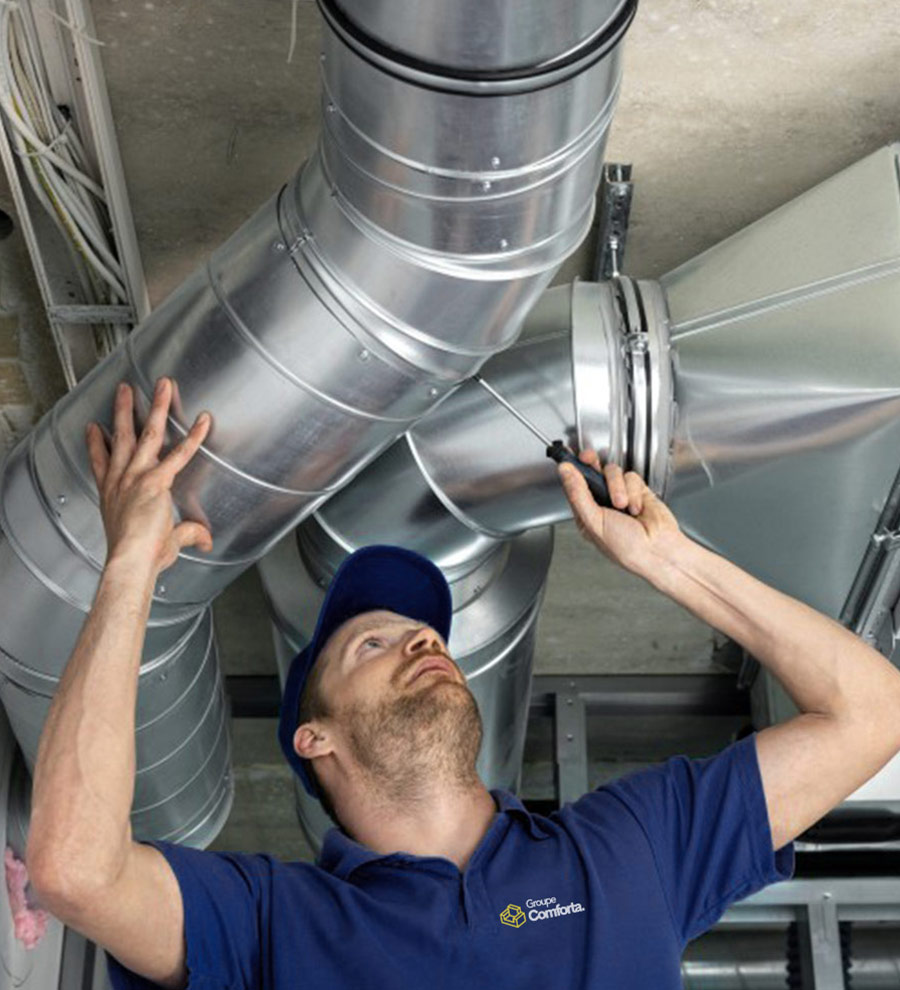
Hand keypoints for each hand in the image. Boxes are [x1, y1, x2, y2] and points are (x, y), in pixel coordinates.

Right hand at [86, 378, 212, 575]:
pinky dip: (194, 436)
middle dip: (124, 410)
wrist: (131, 562)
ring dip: (156, 407)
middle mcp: (121, 481)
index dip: (95, 444)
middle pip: (121, 437)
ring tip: (161, 385)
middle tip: (124, 391)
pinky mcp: (155, 480)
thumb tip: (206, 540)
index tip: (93, 428)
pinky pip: (180, 453)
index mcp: (112, 495)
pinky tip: (204, 420)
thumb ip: (187, 535)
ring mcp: (136, 477)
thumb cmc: (139, 558)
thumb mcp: (164, 544)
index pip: (100, 463)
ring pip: (147, 433)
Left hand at [557, 448, 680, 574]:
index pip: (574, 485)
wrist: (657, 550)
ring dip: (617, 487)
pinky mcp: (638, 491)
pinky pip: (631, 477)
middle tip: (588, 458)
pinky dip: (634, 491)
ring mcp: (620, 495)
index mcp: (586, 513)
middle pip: (592, 472)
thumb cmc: (626, 546)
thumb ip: (577, 494)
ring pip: (612, 472)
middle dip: (590, 463)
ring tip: (623, 505)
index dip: (571, 469)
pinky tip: (637, 508)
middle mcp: (602, 502)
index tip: (567, 456)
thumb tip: (565, 472)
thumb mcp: (594, 521)